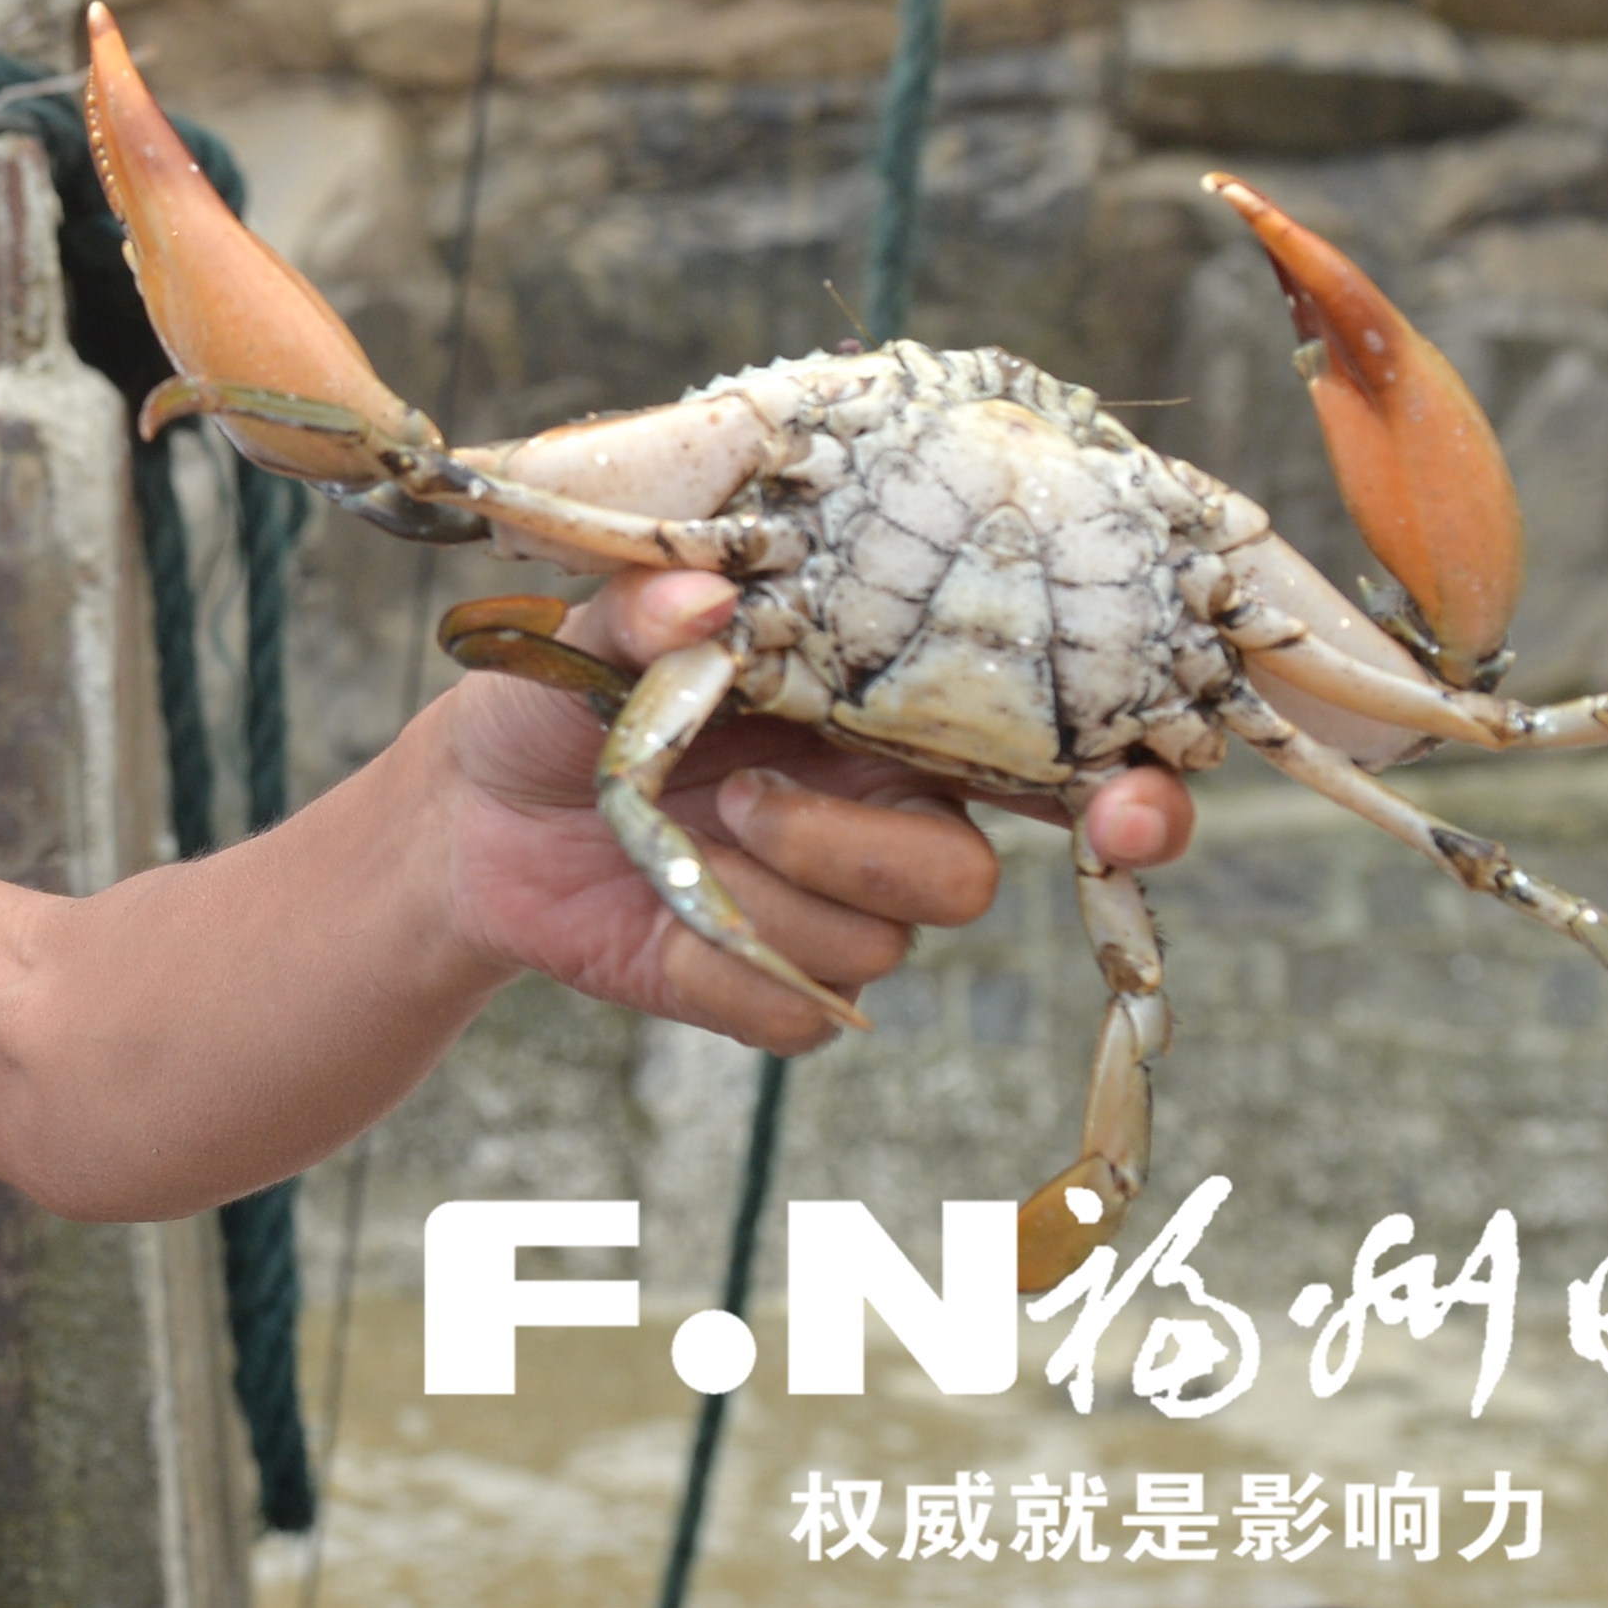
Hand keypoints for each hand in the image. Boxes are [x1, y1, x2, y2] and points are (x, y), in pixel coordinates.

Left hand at [438, 570, 1195, 1054]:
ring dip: (767, 886)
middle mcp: (885, 810)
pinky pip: (798, 1011)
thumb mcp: (587, 631)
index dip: (1120, 787)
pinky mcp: (775, 989)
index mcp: (886, 707)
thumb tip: (702, 597)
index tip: (1134, 803)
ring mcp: (833, 907)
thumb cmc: (562, 697)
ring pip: (881, 942)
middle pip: (968, 874)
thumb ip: (645, 608)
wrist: (473, 815)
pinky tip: (661, 912)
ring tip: (685, 822)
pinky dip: (720, 965)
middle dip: (868, 850)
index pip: (1049, 750)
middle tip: (753, 796)